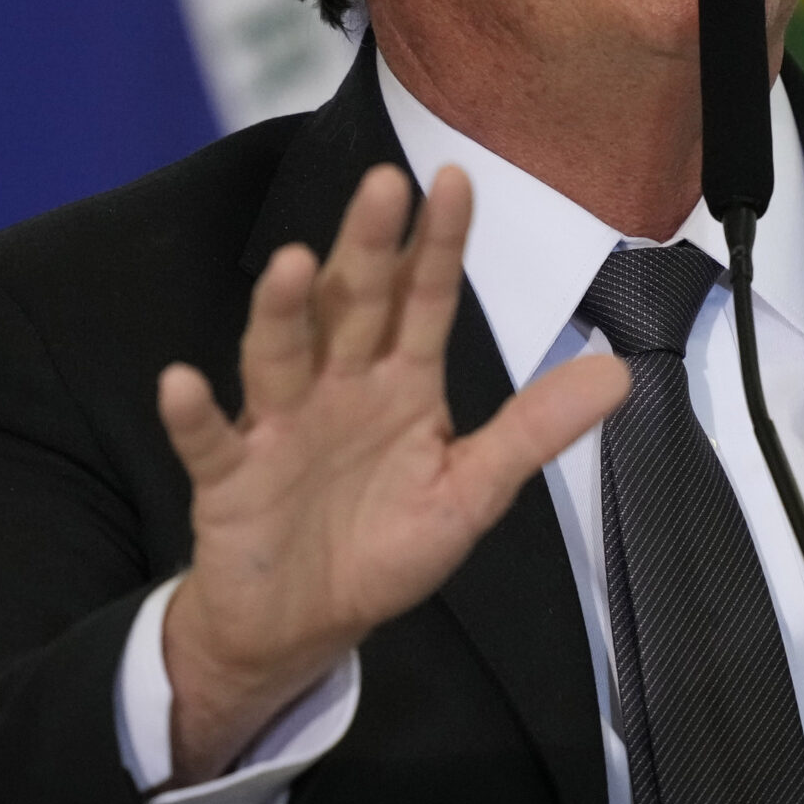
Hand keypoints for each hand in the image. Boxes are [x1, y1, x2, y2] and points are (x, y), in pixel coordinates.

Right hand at [153, 164, 626, 785]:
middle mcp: (338, 386)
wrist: (305, 624)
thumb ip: (533, 431)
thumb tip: (620, 374)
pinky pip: (208, 442)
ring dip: (283, 312)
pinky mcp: (229, 478)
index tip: (455, 178)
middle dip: (367, 248)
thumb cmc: (384, 545)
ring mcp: (279, 426)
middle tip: (383, 182)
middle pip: (352, 306)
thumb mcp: (471, 491)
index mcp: (401, 383)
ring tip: (295, 263)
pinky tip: (182, 381)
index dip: (439, 244)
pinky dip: (192, 415)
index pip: (424, 300)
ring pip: (279, 356)